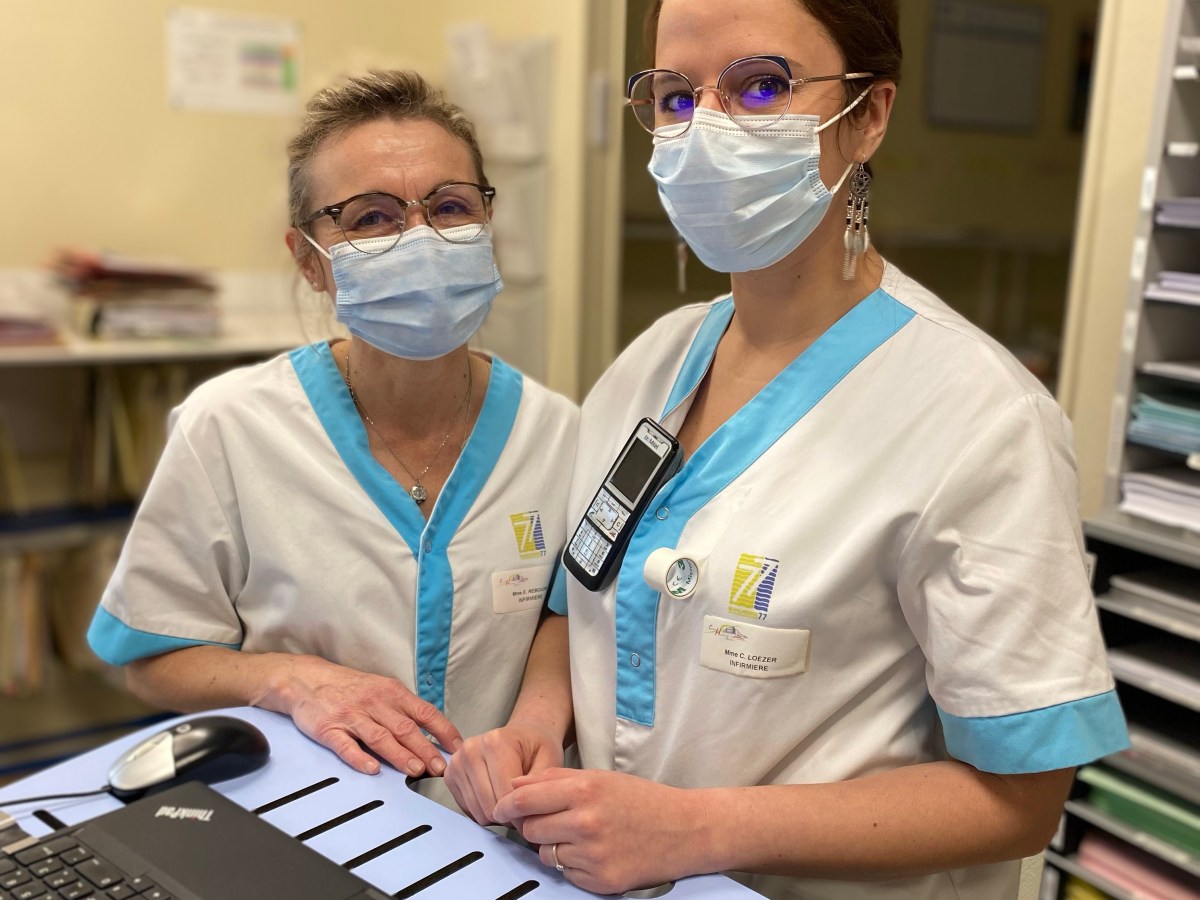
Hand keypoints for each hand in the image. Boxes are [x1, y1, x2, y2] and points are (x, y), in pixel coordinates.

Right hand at [265, 655, 462, 776]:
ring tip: (415, 770)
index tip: (456, 748)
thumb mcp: (381, 689)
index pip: (425, 712)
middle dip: (425, 749)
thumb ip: (404, 711)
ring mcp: (351, 716)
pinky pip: (346, 746)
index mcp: (391, 692)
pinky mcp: (329, 729)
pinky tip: (372, 769)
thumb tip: (434, 735)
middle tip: (440, 767)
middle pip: (405, 728)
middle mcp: (374, 702)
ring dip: (400, 755)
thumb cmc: (349, 687)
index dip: (443, 731)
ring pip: (380, 737)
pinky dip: (360, 758)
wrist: (307, 679)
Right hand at [443, 723, 563, 825]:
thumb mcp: (550, 761)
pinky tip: (497, 797)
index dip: (523, 813)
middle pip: (489, 807)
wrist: (524, 734)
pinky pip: (468, 811)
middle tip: (524, 806)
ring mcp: (458, 762)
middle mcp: (471, 749)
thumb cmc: (536, 748)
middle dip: (510, 815)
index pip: (505, 796)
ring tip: (511, 799)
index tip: (534, 812)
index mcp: (496, 742)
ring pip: (478, 813)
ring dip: (497, 815)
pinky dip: (485, 811)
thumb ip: (538, 789)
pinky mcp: (451, 775)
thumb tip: (524, 818)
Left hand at [493, 768, 708, 894]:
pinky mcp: (601, 881)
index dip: (506, 804)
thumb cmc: (644, 800)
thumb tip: (516, 786)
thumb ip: (555, 780)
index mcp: (585, 789)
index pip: (524, 799)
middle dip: (535, 825)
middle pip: (530, 829)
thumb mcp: (600, 777)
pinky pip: (567, 874)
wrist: (685, 830)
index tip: (501, 808)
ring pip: (546, 854)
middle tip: (556, 820)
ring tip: (585, 836)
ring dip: (556, 847)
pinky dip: (575, 866)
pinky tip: (597, 853)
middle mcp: (586, 822)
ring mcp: (593, 854)